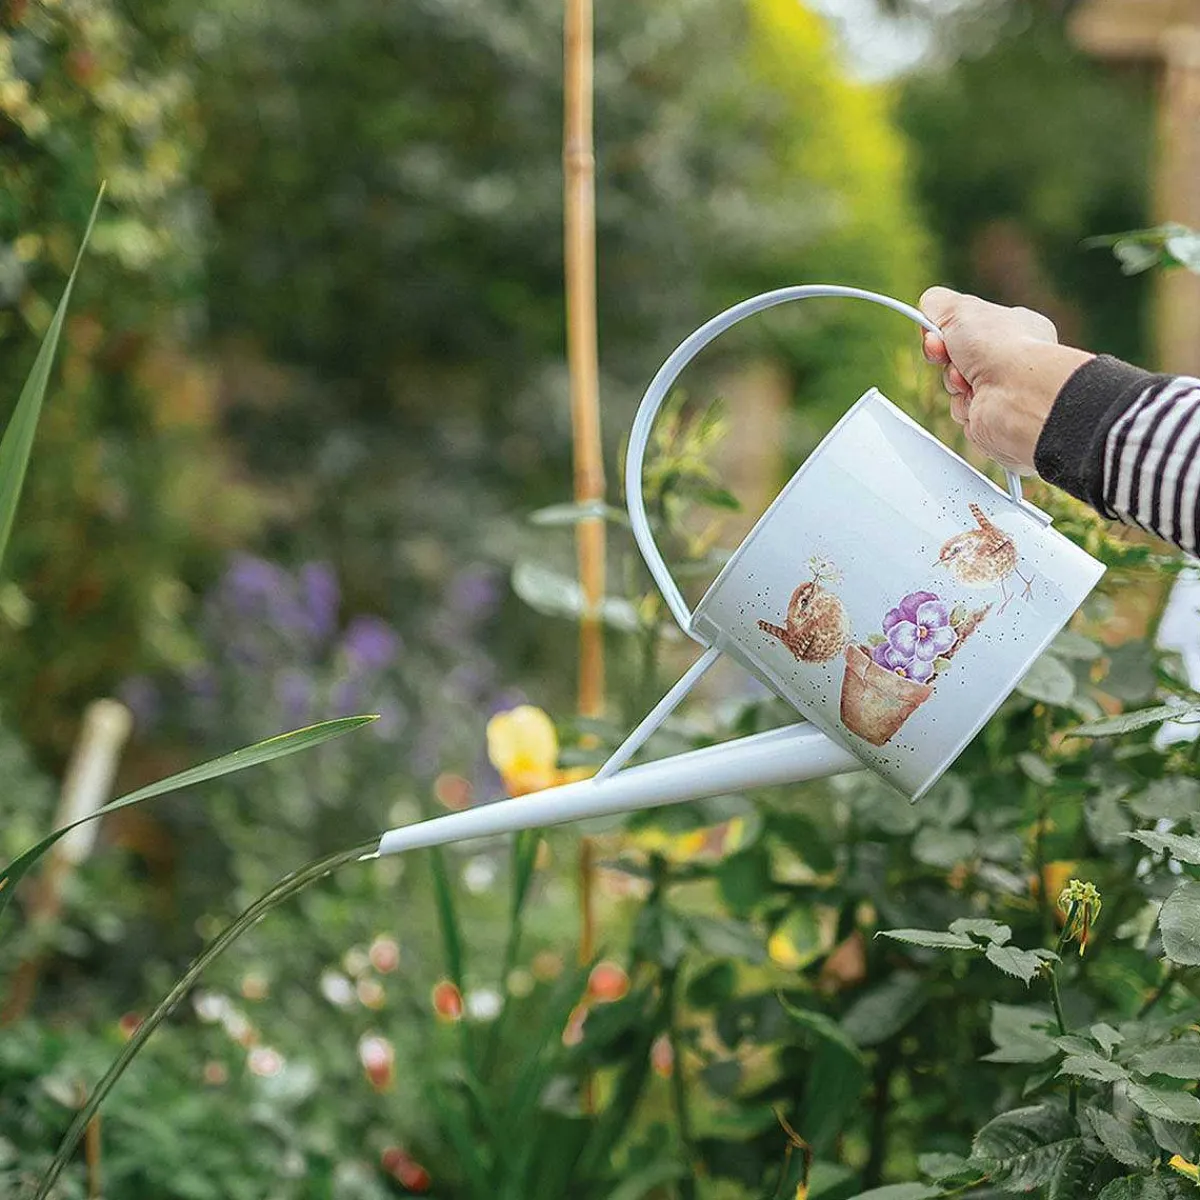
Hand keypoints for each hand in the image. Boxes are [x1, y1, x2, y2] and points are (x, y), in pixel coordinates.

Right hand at [918, 287, 1093, 474]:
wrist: (1017, 393)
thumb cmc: (1000, 348)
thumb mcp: (960, 308)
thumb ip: (938, 303)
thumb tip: (927, 308)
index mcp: (1013, 329)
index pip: (968, 329)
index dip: (945, 332)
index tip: (935, 335)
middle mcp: (1010, 361)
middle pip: (957, 360)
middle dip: (945, 359)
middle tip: (946, 356)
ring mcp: (1002, 391)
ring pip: (955, 389)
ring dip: (953, 384)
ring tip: (968, 382)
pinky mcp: (993, 419)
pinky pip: (962, 413)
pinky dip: (963, 407)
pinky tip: (977, 401)